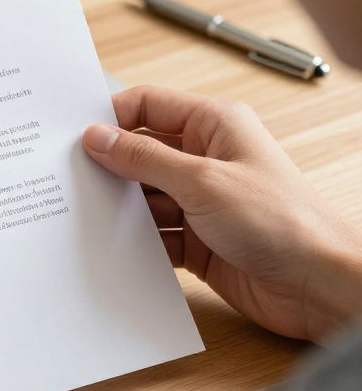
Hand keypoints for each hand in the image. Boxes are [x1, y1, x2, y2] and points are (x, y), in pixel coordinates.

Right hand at [83, 86, 361, 343]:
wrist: (320, 285)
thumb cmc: (283, 222)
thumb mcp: (202, 181)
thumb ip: (144, 158)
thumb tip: (98, 137)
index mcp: (213, 125)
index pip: (147, 105)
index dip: (111, 118)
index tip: (75, 137)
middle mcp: (205, 159)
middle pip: (140, 152)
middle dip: (109, 166)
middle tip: (70, 177)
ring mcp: (200, 201)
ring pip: (143, 196)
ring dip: (120, 207)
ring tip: (85, 215)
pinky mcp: (198, 240)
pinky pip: (154, 233)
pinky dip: (135, 240)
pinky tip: (113, 246)